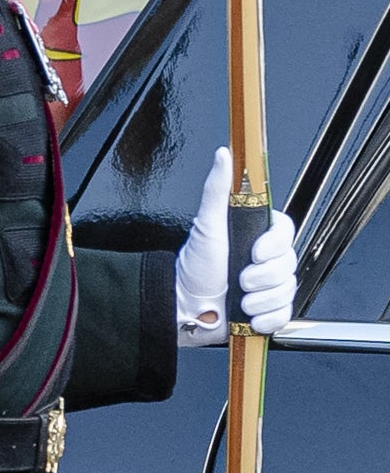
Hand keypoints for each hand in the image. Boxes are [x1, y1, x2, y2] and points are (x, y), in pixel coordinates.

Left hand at [180, 145, 298, 343]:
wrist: (185, 307)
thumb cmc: (193, 267)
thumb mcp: (206, 225)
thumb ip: (217, 189)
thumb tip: (224, 155)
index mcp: (253, 235)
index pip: (285, 233)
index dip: (274, 245)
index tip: (255, 253)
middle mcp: (264, 259)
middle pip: (289, 263)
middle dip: (263, 277)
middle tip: (240, 278)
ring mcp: (268, 284)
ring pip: (288, 289)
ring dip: (262, 298)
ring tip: (239, 298)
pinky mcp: (268, 308)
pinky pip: (284, 313)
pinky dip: (268, 317)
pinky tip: (249, 315)